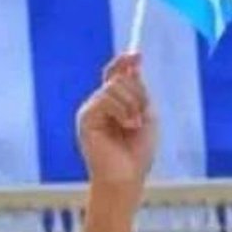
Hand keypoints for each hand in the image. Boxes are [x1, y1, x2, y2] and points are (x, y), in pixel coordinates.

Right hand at [75, 52, 156, 188]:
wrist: (126, 177)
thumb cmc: (137, 152)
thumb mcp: (145, 115)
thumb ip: (138, 91)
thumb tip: (133, 65)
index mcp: (114, 104)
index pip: (115, 75)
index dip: (124, 62)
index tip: (137, 54)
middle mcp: (99, 105)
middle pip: (119, 79)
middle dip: (136, 94)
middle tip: (141, 116)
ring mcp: (91, 110)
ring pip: (113, 87)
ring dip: (131, 104)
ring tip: (134, 126)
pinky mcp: (85, 118)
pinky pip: (105, 99)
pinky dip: (122, 110)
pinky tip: (127, 126)